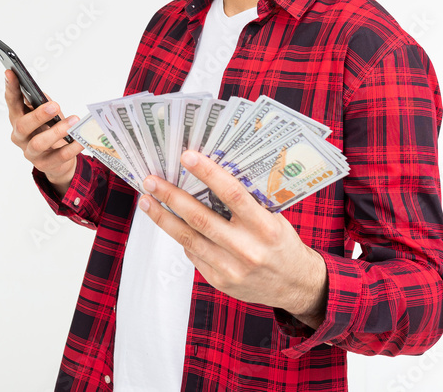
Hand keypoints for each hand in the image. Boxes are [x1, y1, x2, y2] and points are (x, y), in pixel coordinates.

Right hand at [4, 69, 82, 194]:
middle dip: (38, 115)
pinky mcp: (44, 165)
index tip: (11, 72)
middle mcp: (20, 136)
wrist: (58, 161)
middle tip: (54, 106)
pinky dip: (72, 147)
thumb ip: (43, 103)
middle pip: (23, 125)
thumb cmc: (50, 130)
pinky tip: (82, 139)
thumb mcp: (47, 114)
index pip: (12, 102)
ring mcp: (30, 152)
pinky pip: (59, 156)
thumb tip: (44, 97)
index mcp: (18, 118)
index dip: (10, 87)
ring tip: (73, 122)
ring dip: (57, 131)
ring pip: (38, 143)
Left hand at [138, 149, 328, 327]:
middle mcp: (247, 249)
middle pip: (200, 218)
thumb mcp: (275, 218)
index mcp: (265, 227)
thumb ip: (249, 203)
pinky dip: (182, 237)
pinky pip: (194, 254)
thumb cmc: (283, 244)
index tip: (187, 157)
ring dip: (164, 217)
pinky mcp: (220, 280)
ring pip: (188, 238)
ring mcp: (231, 268)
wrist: (295, 286)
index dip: (208, 173)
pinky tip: (171, 224)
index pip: (232, 194)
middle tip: (151, 180)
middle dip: (171, 196)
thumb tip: (212, 178)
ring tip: (147, 201)